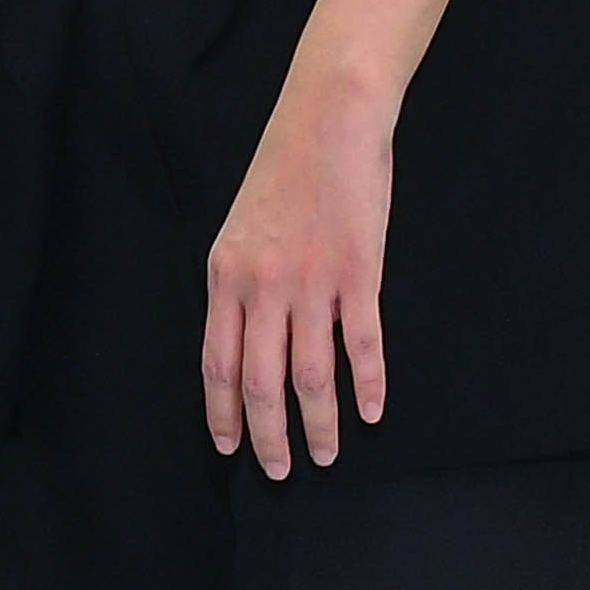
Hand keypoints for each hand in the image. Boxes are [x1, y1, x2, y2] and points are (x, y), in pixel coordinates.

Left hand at [205, 70, 394, 476]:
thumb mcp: (241, 227)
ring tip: (327, 455)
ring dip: (319, 425)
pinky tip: (373, 410)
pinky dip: (368, 384)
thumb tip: (243, 338)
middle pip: (261, 382)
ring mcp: (312, 282)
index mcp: (226, 275)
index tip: (230, 446)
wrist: (328, 119)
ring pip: (311, 376)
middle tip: (279, 471)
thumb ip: (239, 283)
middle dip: (269, 435)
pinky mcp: (359, 273)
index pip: (217, 363)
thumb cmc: (285, 168)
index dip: (223, 412)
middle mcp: (263, 286)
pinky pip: (362, 345)